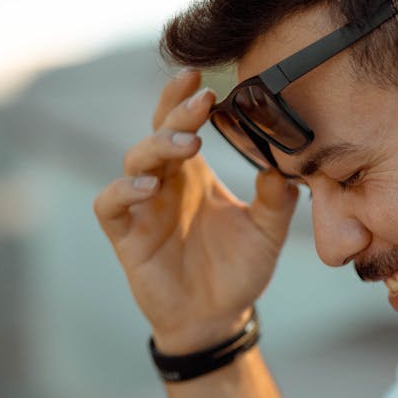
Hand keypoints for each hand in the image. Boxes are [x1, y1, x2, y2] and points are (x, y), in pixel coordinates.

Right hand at [93, 68, 297, 351]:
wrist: (216, 317)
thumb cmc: (238, 270)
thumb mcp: (267, 233)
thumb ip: (277, 200)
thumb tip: (286, 168)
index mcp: (194, 173)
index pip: (182, 124)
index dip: (184, 99)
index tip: (201, 79)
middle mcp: (166, 182)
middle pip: (159, 133)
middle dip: (176, 113)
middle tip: (201, 102)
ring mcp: (142, 207)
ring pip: (135, 160)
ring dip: (157, 146)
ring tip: (186, 146)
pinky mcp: (126, 235)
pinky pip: (111, 204)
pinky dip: (124, 190)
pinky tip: (149, 188)